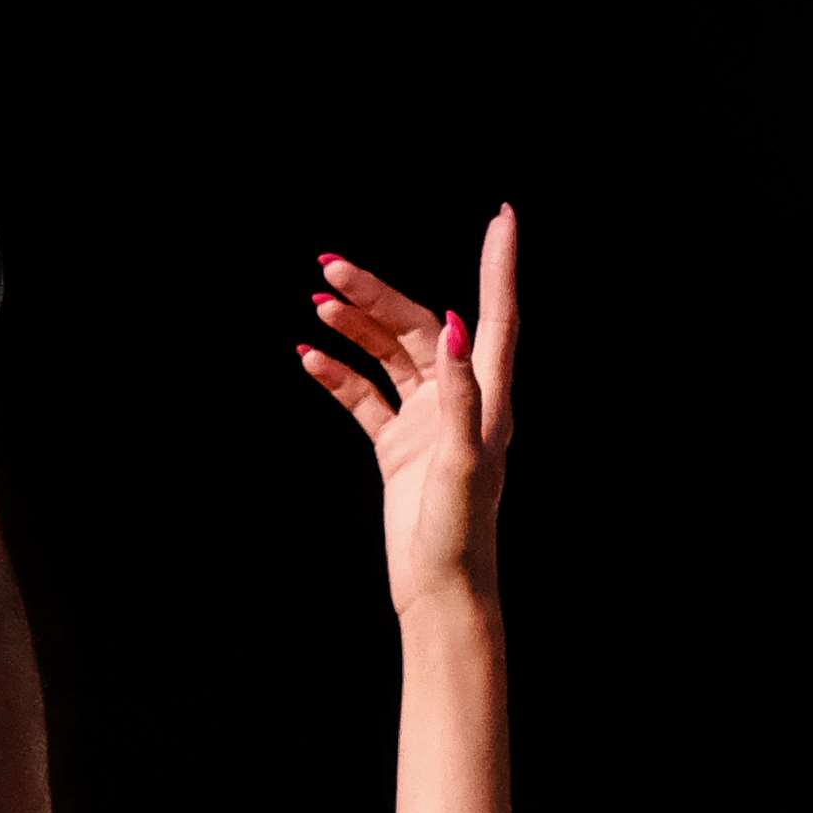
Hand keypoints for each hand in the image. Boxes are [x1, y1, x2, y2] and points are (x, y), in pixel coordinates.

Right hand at [305, 209, 520, 609]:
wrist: (440, 595)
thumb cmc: (460, 538)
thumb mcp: (461, 463)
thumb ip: (462, 395)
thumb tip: (458, 327)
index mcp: (490, 401)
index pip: (496, 316)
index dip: (500, 266)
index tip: (504, 216)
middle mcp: (461, 403)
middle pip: (421, 327)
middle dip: (377, 295)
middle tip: (329, 267)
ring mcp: (426, 423)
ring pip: (389, 356)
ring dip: (355, 328)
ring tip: (316, 307)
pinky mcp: (398, 447)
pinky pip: (365, 397)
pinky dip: (338, 374)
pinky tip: (308, 356)